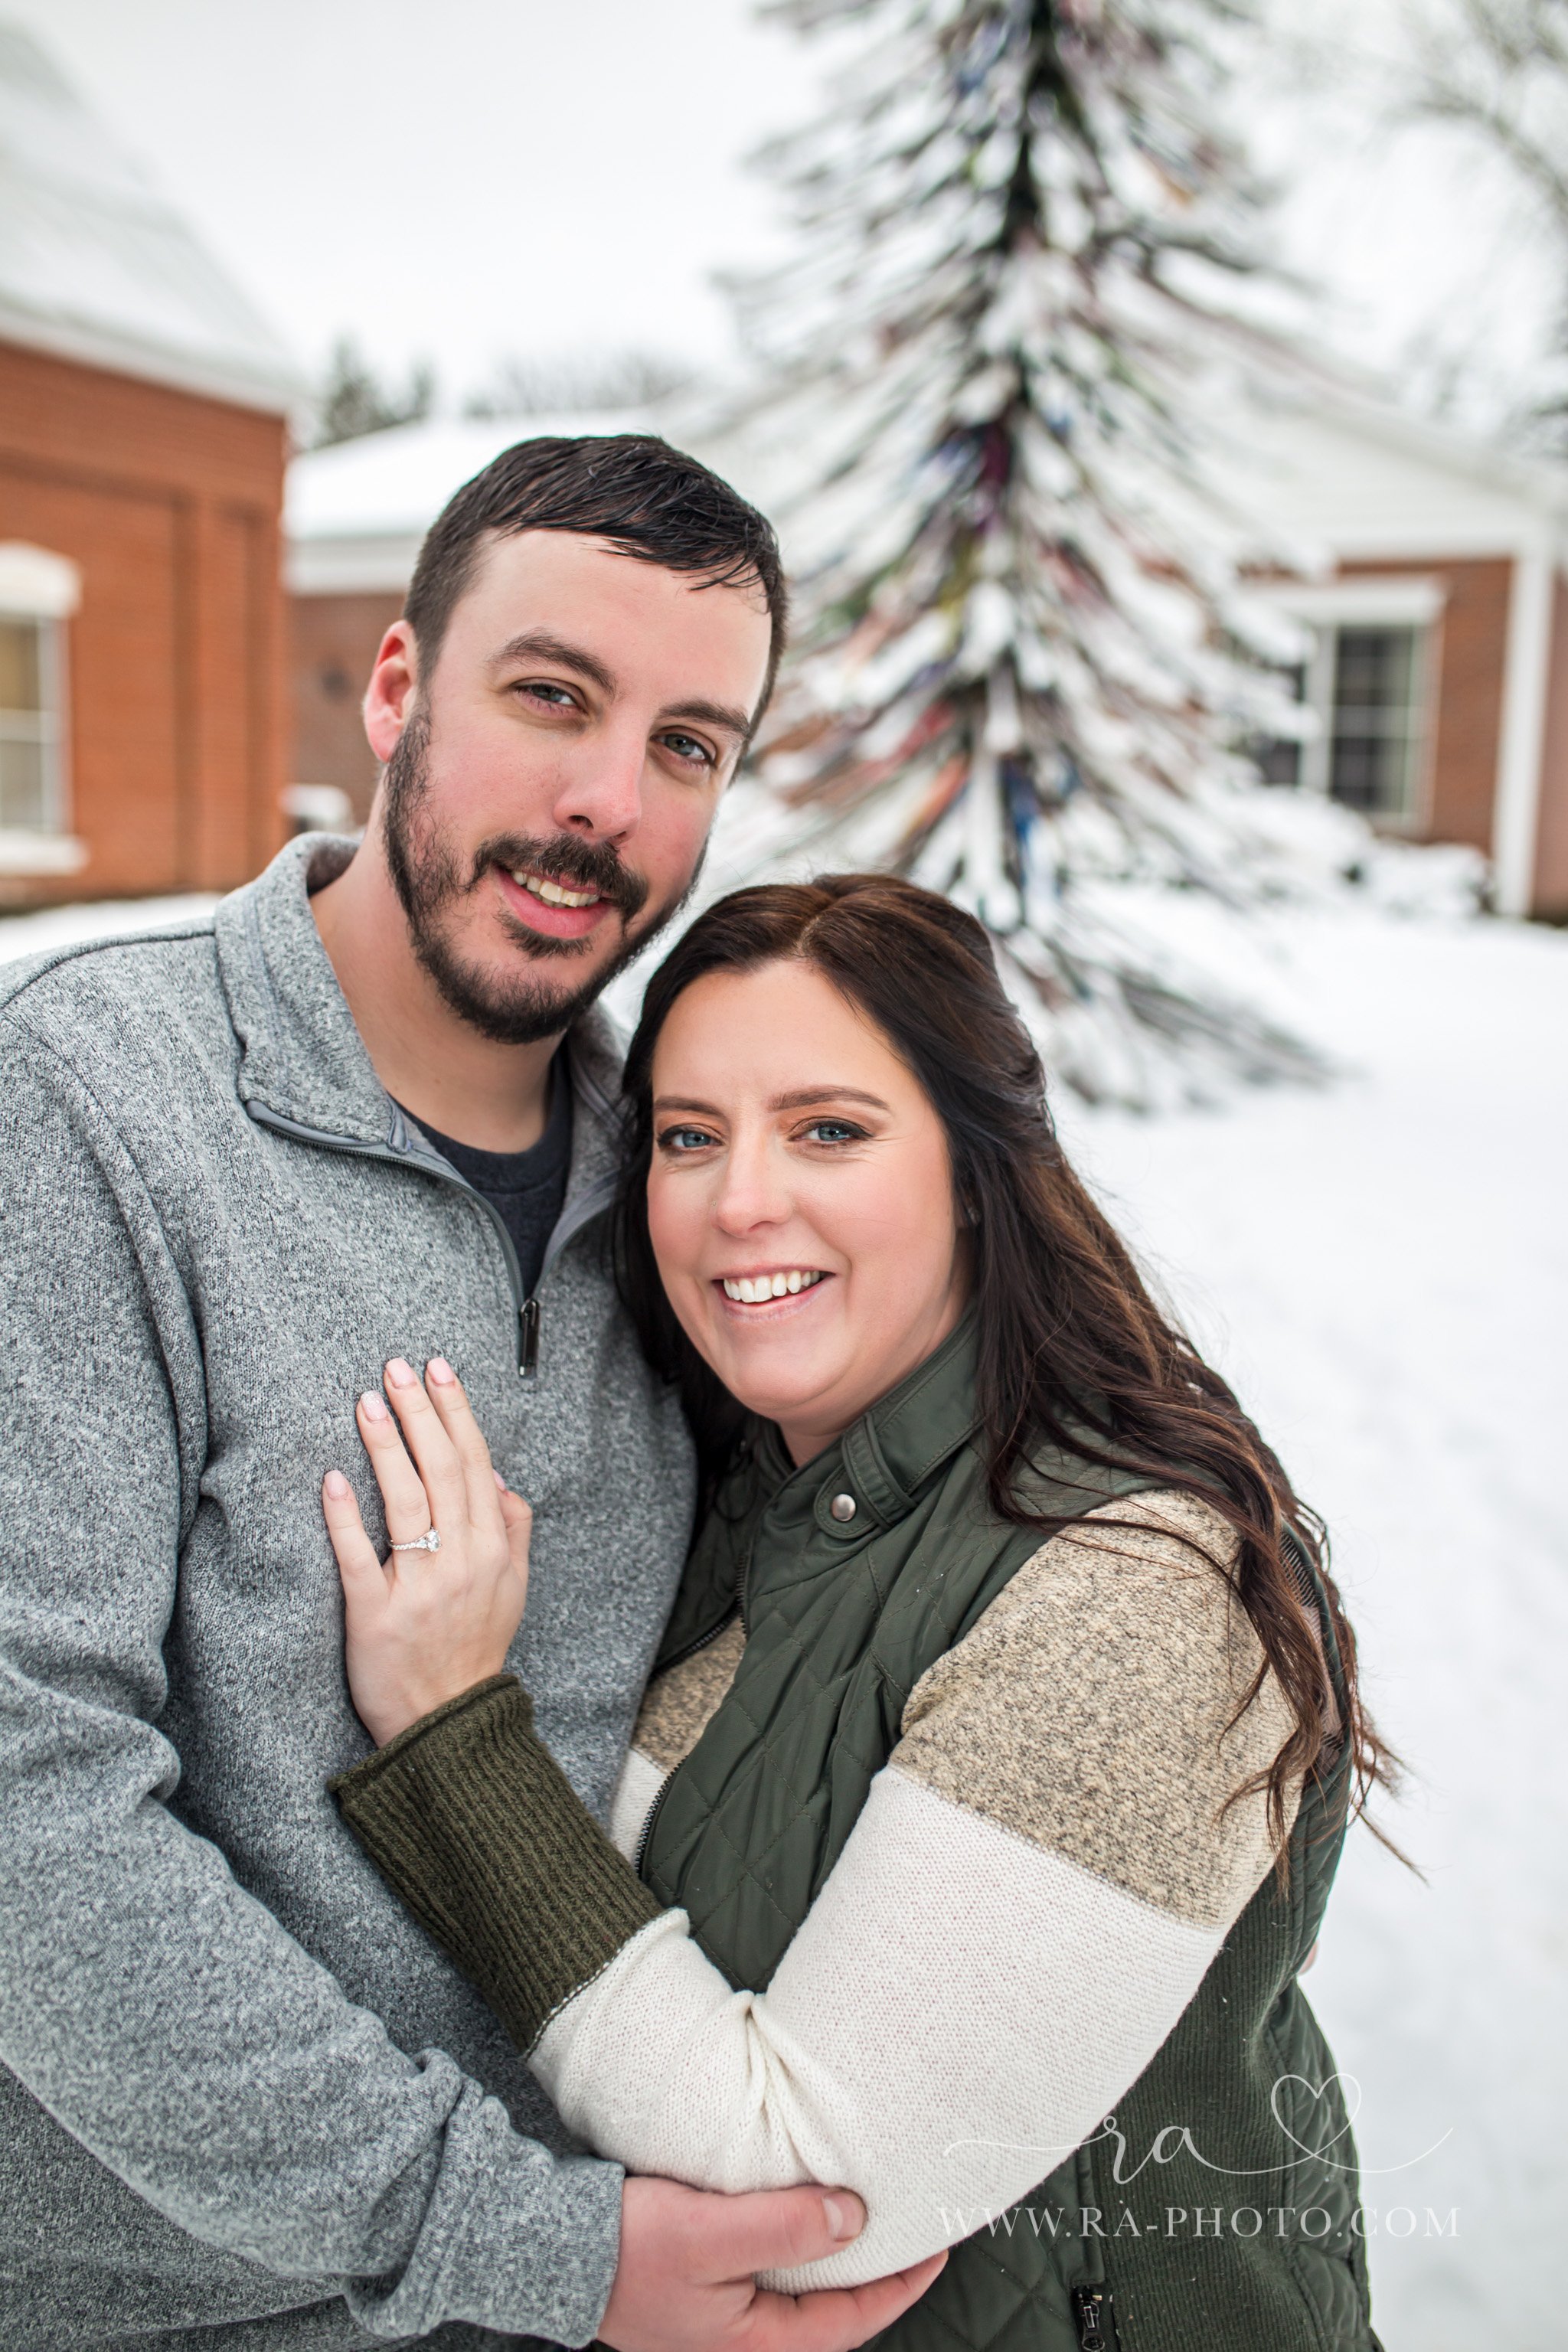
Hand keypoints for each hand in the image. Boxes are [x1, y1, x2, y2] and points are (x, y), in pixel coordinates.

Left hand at [322, 1355, 531, 1745]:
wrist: (450, 1724)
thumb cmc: (475, 1651)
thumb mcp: (513, 1589)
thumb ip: (513, 1531)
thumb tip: (501, 1479)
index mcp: (492, 1550)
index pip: (475, 1464)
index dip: (456, 1413)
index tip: (437, 1370)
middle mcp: (461, 1562)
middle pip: (441, 1471)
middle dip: (419, 1413)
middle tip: (396, 1368)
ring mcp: (419, 1588)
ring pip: (405, 1503)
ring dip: (385, 1447)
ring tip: (366, 1402)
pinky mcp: (376, 1616)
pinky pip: (359, 1559)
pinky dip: (346, 1518)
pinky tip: (333, 1480)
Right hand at [598, 2178, 945, 2351]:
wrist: (549, 2247)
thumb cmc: (626, 2245)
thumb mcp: (711, 2233)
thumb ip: (786, 2228)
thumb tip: (855, 2218)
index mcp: (753, 2344)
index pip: (853, 2321)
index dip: (902, 2282)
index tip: (940, 2243)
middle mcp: (741, 2340)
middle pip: (832, 2312)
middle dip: (876, 2273)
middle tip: (917, 2227)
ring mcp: (720, 2317)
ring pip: (802, 2292)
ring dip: (837, 2257)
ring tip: (873, 2214)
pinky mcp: (701, 2289)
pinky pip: (770, 2273)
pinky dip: (799, 2246)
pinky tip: (806, 2211)